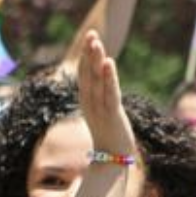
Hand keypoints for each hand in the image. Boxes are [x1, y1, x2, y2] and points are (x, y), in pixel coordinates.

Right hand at [75, 30, 133, 157]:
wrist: (110, 163)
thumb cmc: (109, 138)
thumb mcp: (103, 115)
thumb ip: (101, 100)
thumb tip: (101, 88)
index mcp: (87, 102)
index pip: (84, 74)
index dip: (85, 56)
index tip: (89, 38)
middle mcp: (89, 103)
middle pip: (87, 73)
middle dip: (89, 53)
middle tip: (91, 33)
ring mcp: (99, 109)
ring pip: (96, 80)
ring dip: (95, 60)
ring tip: (97, 42)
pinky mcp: (111, 115)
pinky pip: (109, 93)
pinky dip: (108, 78)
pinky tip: (108, 63)